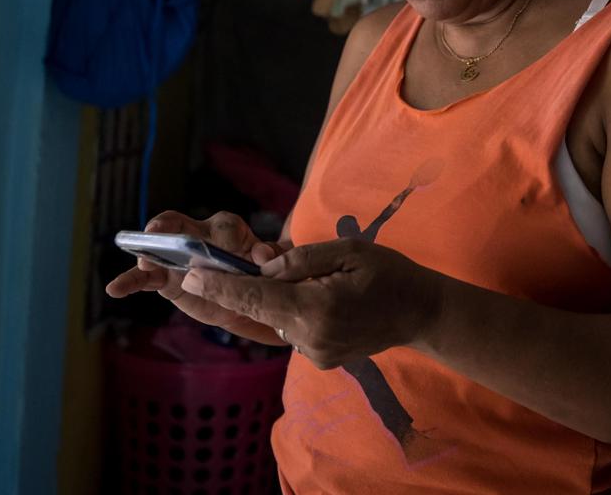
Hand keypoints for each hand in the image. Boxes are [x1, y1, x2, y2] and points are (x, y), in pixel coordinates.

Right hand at [105, 210, 285, 340]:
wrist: (246, 299)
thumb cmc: (259, 274)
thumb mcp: (274, 265)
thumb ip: (274, 256)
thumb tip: (265, 256)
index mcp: (227, 230)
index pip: (223, 225)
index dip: (223, 235)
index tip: (225, 246)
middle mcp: (196, 236)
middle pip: (179, 223)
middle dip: (168, 225)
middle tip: (157, 230)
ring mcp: (177, 257)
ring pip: (157, 248)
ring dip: (147, 251)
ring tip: (142, 259)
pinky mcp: (165, 278)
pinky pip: (144, 278)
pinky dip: (129, 281)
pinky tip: (114, 289)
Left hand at [180, 238, 441, 369]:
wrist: (422, 314)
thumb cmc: (389, 274)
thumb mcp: (349, 250)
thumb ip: (301, 260)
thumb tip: (264, 270)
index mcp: (316, 309)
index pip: (257, 296)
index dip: (220, 286)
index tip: (189, 278)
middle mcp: (309, 338)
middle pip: (260, 310)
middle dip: (237, 289)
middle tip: (212, 272)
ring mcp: (314, 354)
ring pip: (274, 319)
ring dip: (271, 299)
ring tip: (288, 280)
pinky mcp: (319, 359)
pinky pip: (290, 328)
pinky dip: (290, 310)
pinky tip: (314, 298)